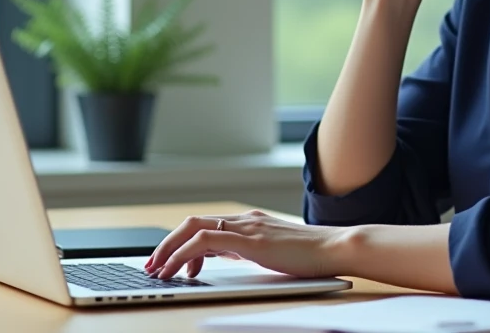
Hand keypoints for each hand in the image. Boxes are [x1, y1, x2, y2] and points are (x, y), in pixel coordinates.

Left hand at [144, 210, 344, 280]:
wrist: (336, 248)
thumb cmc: (313, 256)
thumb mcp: (274, 252)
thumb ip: (250, 250)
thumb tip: (227, 256)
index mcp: (250, 222)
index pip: (206, 225)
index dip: (181, 242)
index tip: (168, 262)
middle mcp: (245, 220)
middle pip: (192, 222)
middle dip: (166, 244)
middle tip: (152, 265)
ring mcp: (247, 227)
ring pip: (193, 228)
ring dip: (169, 249)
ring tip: (158, 270)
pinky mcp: (250, 240)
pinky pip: (206, 240)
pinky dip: (185, 253)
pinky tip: (178, 270)